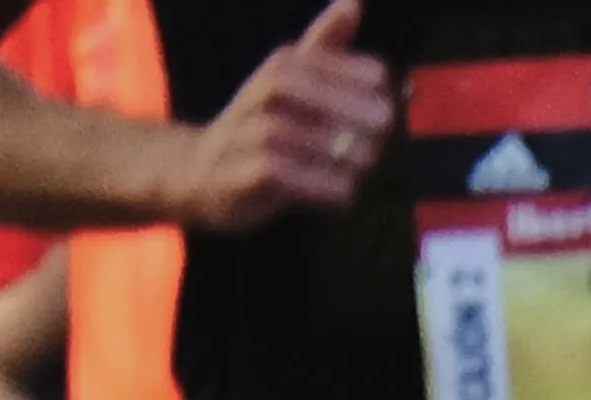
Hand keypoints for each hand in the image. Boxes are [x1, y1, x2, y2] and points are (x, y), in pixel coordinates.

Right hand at [171, 0, 387, 232]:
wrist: (204, 174)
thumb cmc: (268, 126)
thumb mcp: (297, 85)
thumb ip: (327, 50)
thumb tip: (354, 2)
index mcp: (274, 72)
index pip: (306, 58)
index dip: (349, 71)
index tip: (386, 88)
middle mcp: (252, 98)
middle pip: (287, 86)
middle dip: (339, 103)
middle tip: (385, 124)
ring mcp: (239, 136)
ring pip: (279, 131)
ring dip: (329, 145)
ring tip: (368, 159)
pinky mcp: (237, 178)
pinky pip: (270, 173)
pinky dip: (313, 182)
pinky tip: (347, 190)